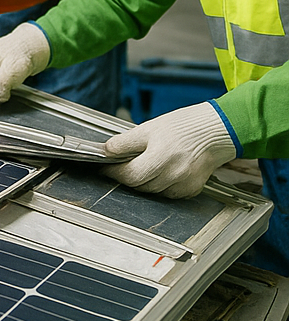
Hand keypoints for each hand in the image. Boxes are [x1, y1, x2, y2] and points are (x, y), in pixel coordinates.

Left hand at [103, 102, 235, 197]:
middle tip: (119, 166)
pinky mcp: (192, 189)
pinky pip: (168, 193)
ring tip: (142, 165)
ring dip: (143, 182)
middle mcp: (174, 174)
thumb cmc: (184, 126)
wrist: (215, 131)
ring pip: (153, 191)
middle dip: (127, 177)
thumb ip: (125, 142)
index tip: (105, 169)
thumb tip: (106, 151)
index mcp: (161, 156)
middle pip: (140, 185)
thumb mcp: (148, 128)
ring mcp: (184, 184)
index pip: (130, 175)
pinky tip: (161, 171)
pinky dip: (159, 185)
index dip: (114, 173)